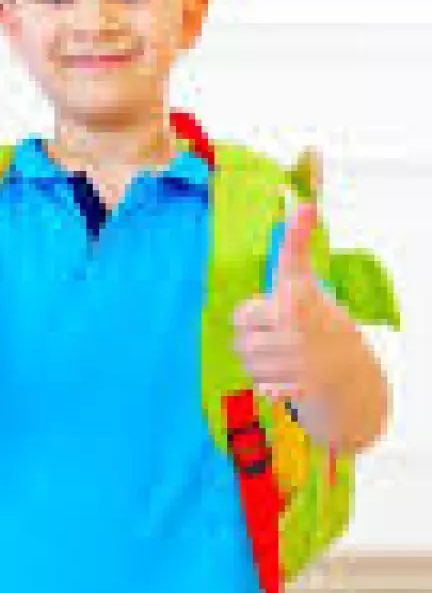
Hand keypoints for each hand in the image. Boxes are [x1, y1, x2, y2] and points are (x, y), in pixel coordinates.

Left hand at [234, 202, 345, 404]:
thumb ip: (288, 271)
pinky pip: (261, 384)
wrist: (351, 379)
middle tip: (277, 335)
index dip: (298, 232)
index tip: (306, 207)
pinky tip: (290, 380)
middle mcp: (304, 318)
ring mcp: (304, 352)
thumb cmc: (319, 332)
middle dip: (250, 331)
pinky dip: (269, 386)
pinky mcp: (304, 384)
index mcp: (303, 293)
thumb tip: (305, 208)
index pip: (294, 259)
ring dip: (255, 360)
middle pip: (241, 321)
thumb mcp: (309, 296)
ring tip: (284, 357)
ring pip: (246, 355)